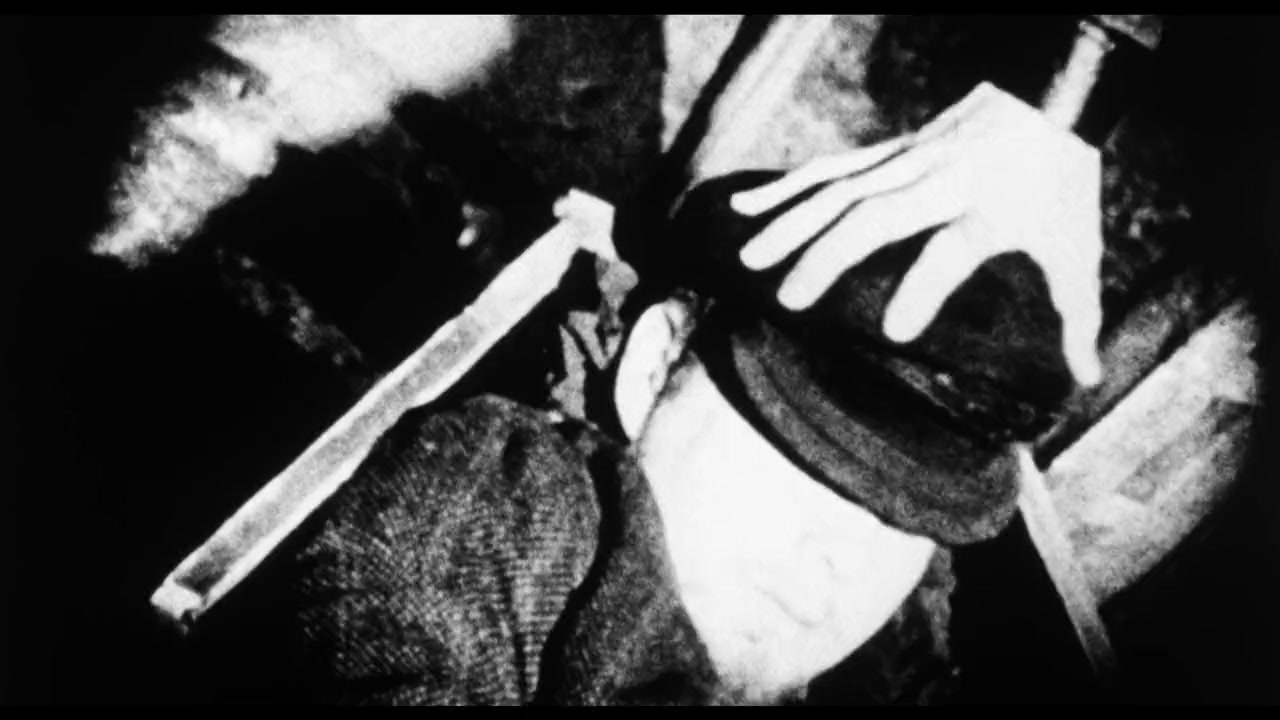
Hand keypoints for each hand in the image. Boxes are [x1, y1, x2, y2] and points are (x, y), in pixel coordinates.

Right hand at [730, 82, 1105, 386]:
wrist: (1056, 92)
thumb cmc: (1065, 181)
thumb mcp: (1078, 246)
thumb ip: (1079, 314)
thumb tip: (1087, 379)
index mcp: (988, 207)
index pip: (950, 250)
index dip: (924, 288)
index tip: (896, 332)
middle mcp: (942, 179)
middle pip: (876, 215)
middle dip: (828, 255)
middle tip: (787, 300)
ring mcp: (911, 159)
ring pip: (842, 187)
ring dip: (792, 221)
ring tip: (749, 258)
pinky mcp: (892, 149)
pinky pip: (832, 167)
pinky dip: (786, 186)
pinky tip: (745, 207)